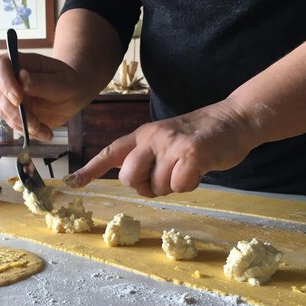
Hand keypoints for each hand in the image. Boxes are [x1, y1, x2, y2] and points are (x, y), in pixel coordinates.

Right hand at [0, 52, 86, 141]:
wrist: (72, 96)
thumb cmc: (69, 83)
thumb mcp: (64, 82)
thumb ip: (43, 82)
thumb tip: (22, 78)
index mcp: (22, 63)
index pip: (1, 65)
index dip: (5, 81)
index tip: (18, 98)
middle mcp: (11, 78)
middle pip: (0, 93)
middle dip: (16, 112)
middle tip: (36, 124)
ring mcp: (10, 96)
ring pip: (5, 112)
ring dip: (24, 125)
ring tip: (46, 132)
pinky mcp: (14, 113)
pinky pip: (15, 124)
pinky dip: (30, 132)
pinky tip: (46, 134)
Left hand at [64, 100, 255, 196]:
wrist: (234, 119)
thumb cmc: (198, 137)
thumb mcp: (165, 141)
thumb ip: (146, 158)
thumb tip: (133, 181)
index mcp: (142, 135)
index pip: (111, 152)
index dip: (90, 169)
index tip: (71, 182)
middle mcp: (152, 137)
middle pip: (129, 177)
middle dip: (145, 186)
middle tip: (164, 177)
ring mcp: (171, 144)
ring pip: (157, 186)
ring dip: (172, 186)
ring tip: (187, 169)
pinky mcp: (191, 153)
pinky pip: (179, 185)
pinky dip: (189, 185)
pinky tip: (198, 170)